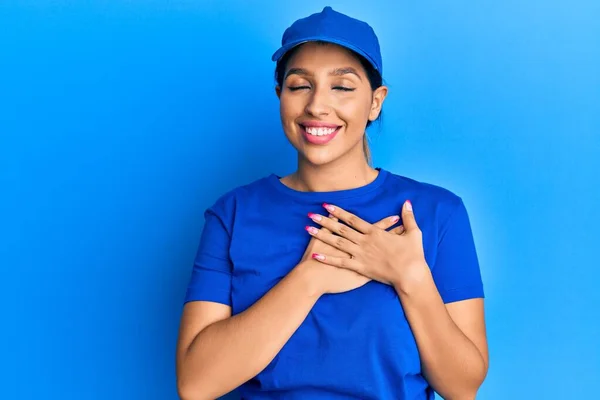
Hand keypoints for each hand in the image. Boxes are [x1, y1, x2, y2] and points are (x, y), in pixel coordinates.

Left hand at [306, 200, 427, 289]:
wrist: (410, 275)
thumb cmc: (413, 255)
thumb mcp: (413, 233)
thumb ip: (408, 217)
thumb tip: (406, 202)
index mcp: (375, 232)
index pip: (352, 219)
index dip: (339, 212)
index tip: (327, 206)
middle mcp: (365, 241)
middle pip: (341, 229)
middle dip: (325, 221)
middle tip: (311, 215)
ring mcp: (361, 254)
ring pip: (337, 243)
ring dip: (322, 235)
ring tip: (309, 229)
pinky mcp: (360, 267)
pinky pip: (340, 262)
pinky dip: (327, 258)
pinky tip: (315, 254)